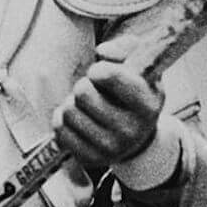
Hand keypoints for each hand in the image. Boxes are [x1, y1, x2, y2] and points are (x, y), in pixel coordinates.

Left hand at [52, 44, 163, 167]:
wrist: (139, 138)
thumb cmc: (136, 93)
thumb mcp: (142, 66)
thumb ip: (126, 47)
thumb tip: (102, 51)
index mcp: (147, 104)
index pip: (107, 75)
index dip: (98, 69)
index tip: (101, 73)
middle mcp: (131, 130)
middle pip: (82, 92)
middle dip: (84, 85)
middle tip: (94, 90)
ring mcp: (110, 148)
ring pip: (67, 111)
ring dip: (73, 103)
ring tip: (87, 106)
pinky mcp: (90, 159)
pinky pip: (59, 130)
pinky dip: (62, 120)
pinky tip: (78, 119)